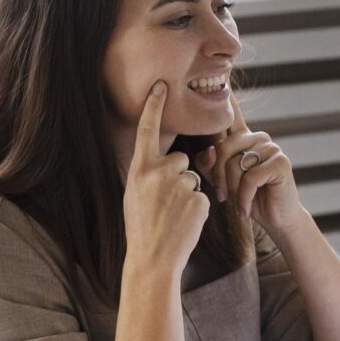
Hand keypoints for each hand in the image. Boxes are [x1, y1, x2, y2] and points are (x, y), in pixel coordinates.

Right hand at [122, 82, 208, 279]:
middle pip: (181, 158)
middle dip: (178, 175)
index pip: (147, 130)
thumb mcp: (135, 193)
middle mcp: (157, 172)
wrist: (153, 256)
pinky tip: (185, 221)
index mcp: (138, 169)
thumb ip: (150, 172)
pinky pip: (204, 194)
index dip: (154, 106)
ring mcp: (179, 185)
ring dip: (189, 192)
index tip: (161, 84)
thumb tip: (174, 159)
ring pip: (193, 177)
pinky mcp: (198, 199)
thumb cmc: (142, 226)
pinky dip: (198, 207)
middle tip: (166, 202)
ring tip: (174, 213)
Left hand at [199, 93, 303, 234]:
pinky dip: (245, 196)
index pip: (232, 114)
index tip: (221, 72)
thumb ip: (210, 165)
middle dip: (219, 177)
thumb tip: (209, 152)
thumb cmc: (249, 198)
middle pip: (224, 148)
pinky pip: (251, 176)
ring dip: (233, 189)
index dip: (226, 94)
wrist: (277, 219)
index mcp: (244, 138)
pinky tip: (248, 208)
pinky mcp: (281, 162)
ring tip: (238, 204)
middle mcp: (258, 138)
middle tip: (223, 198)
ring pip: (236, 163)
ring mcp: (271, 148)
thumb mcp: (223, 181)